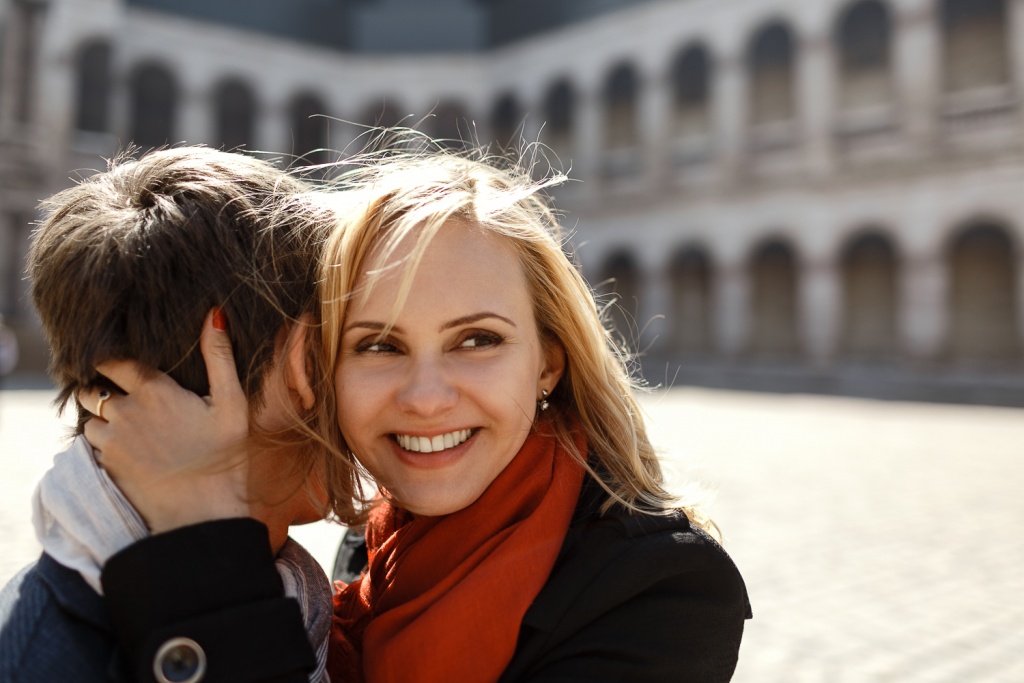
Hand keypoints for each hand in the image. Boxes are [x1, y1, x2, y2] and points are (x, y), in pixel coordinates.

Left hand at [81, 309, 252, 533]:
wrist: (202, 512)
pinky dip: (103, 443)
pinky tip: (127, 450)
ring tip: (127, 428)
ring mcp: (111, 439)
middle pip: (96, 389)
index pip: (115, 362)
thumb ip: (220, 356)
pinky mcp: (105, 464)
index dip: (115, 362)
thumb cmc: (224, 455)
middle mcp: (125, 410)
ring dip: (102, 419)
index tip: (123, 368)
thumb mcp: (232, 402)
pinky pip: (92, 445)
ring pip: (91, 418)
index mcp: (155, 389)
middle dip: (104, 389)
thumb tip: (214, 313)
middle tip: (127, 399)